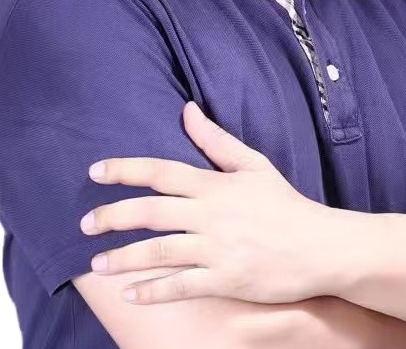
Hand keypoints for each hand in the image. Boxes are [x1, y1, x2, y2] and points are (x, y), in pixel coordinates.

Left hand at [79, 100, 329, 304]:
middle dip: (113, 216)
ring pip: (160, 252)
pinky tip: (130, 295)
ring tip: (97, 265)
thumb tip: (187, 109)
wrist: (320, 246)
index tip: (95, 171)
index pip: (161, 171)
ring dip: (124, 258)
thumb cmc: (284, 203)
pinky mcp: (226, 280)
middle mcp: (211, 215)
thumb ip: (215, 140)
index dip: (125, 169)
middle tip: (85, 224)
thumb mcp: (252, 164)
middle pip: (152, 212)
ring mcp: (218, 250)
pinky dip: (153, 292)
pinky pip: (182, 287)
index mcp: (214, 185)